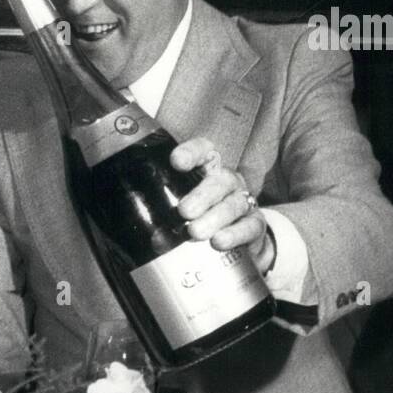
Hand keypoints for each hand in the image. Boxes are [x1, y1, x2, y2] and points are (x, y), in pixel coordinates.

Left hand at [172, 137, 272, 271]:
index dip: (192, 152)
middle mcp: (228, 182)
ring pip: (233, 205)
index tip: (176, 161)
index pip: (204, 151)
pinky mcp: (255, 225)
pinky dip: (234, 234)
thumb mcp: (182, 205)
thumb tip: (137, 226)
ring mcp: (244, 202)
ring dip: (214, 218)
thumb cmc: (202, 216)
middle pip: (219, 181)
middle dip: (201, 196)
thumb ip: (163, 207)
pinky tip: (219, 241)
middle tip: (184, 212)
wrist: (238, 239)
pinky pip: (249, 226)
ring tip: (195, 232)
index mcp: (209, 170)